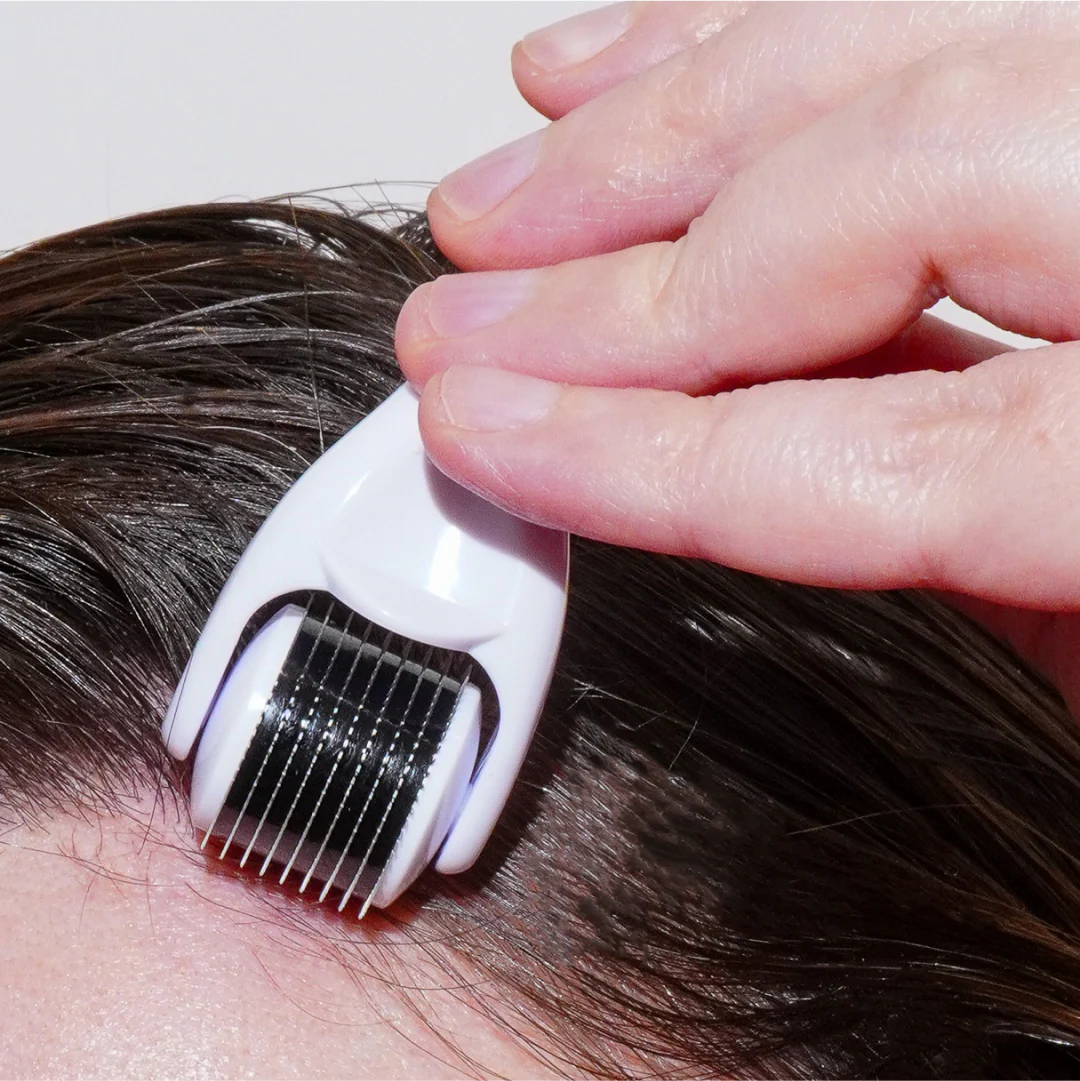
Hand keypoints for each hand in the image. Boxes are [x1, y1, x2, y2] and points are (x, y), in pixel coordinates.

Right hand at [395, 0, 1079, 710]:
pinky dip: (784, 51)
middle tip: (463, 315)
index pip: (863, 448)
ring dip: (667, 120)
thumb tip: (774, 481)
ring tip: (512, 189)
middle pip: (870, 196)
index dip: (635, 450)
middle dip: (617, 272)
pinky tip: (667, 69)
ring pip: (895, 54)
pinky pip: (945, 31)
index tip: (483, 435)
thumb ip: (956, 581)